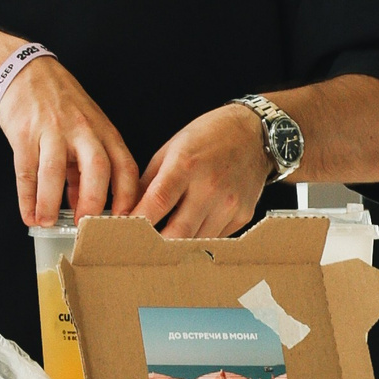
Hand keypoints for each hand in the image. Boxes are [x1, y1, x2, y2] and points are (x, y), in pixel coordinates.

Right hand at [0, 54, 139, 226]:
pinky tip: (28, 214)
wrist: (26, 72)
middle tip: (86, 227)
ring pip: (55, 171)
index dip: (128, 196)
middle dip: (93, 201)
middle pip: (97, 168)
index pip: (125, 167)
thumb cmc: (61, 105)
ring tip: (47, 223)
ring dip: (51, 201)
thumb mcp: (85, 130)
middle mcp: (82, 131)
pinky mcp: (24, 134)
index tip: (124, 222)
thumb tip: (81, 205)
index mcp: (104, 132)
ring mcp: (52, 131)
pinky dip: (27, 196)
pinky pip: (26, 169)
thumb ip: (85, 167)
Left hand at [132, 104, 273, 236]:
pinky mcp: (244, 214)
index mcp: (186, 166)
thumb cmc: (208, 137)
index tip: (125, 230)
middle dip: (156, 244)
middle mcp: (210, 187)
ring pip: (197, 240)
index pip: (158, 202)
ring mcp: (230, 204)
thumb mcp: (170, 149)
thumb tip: (129, 208)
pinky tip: (192, 226)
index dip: (139, 221)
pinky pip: (216, 237)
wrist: (253, 134)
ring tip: (163, 238)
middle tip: (141, 244)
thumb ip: (149, 181)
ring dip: (178, 243)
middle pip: (178, 231)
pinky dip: (199, 237)